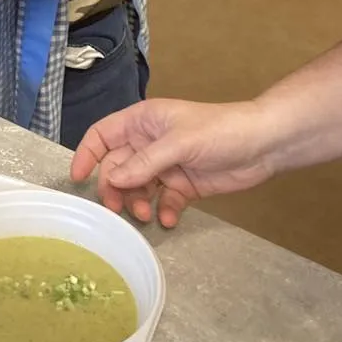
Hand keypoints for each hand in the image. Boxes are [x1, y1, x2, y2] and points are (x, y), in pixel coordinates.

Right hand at [71, 97, 278, 226]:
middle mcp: (149, 143)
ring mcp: (166, 166)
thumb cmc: (220, 131)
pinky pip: (163, 200)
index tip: (77, 179)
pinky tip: (168, 218)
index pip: (103, 135)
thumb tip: (112, 180)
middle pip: (117, 167)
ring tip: (147, 214)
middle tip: (119, 208)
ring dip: (137, 202)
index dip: (87, 154)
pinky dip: (162, 211)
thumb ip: (144, 163)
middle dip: (115, 188)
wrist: (264, 145)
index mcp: (143, 122)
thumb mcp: (178, 143)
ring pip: (137, 187)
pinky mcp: (183, 185)